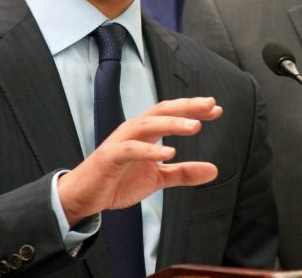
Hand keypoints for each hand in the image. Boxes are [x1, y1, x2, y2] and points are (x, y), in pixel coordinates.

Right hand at [57, 97, 221, 225]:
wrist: (84, 195)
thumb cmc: (117, 180)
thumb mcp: (157, 178)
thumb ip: (183, 173)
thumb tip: (214, 170)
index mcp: (145, 132)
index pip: (171, 114)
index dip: (193, 109)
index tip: (216, 109)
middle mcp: (133, 131)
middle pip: (162, 111)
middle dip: (186, 106)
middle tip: (210, 105)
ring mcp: (120, 142)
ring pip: (148, 124)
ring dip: (172, 123)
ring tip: (195, 126)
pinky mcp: (110, 157)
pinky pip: (131, 149)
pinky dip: (149, 149)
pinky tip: (168, 152)